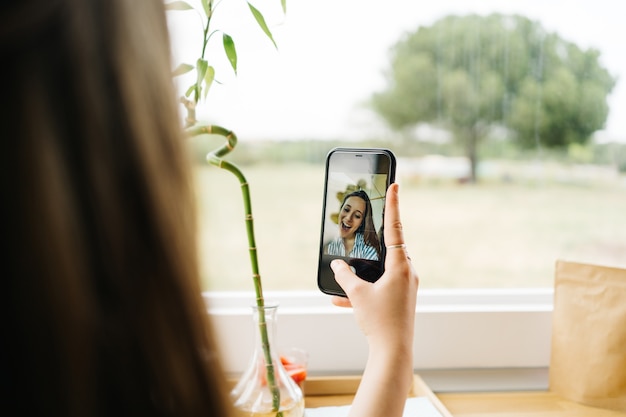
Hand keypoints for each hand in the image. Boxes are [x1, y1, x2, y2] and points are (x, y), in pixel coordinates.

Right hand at [330, 182, 417, 352]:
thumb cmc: (380, 321)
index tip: (395, 185)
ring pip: (382, 268)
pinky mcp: (400, 298)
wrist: (393, 352)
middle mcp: (407, 273)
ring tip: (345, 273)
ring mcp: (405, 286)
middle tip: (366, 222)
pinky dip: (364, 289)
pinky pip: (380, 286)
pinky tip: (341, 300)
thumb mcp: (357, 294)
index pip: (395, 227)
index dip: (393, 205)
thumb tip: (337, 264)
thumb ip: (345, 276)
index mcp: (400, 266)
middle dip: (374, 238)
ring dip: (364, 270)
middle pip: (390, 246)